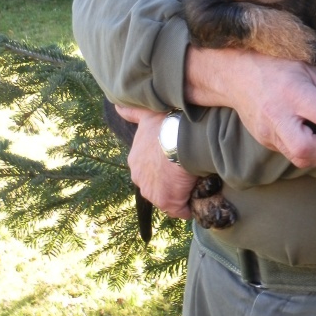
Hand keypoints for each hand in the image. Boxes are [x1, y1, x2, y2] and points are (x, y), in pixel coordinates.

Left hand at [115, 105, 197, 219]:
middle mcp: (138, 178)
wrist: (181, 138)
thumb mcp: (147, 114)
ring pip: (168, 197)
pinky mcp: (167, 202)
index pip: (148, 168)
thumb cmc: (166, 124)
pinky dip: (189, 205)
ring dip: (180, 192)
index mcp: (135, 160)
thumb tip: (117, 105)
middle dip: (168, 180)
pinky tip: (198, 194)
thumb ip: (132, 112)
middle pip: (156, 184)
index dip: (162, 165)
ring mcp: (151, 192)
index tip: (174, 158)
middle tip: (184, 169)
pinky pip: (181, 209)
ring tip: (194, 180)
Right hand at [185, 46, 315, 168]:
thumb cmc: (276, 66)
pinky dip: (304, 146)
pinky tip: (304, 130)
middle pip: (307, 150)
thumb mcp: (307, 68)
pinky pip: (290, 152)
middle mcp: (278, 116)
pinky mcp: (265, 141)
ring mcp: (269, 133)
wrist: (238, 75)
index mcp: (293, 92)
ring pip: (299, 159)